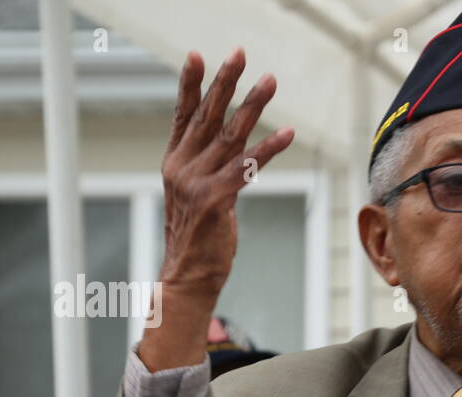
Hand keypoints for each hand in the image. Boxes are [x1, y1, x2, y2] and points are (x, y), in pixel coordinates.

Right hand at [141, 48, 293, 368]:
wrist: (188, 277)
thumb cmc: (199, 239)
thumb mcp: (199, 196)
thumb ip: (211, 168)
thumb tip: (233, 145)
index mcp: (174, 163)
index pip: (183, 116)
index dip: (190, 85)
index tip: (197, 55)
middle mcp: (181, 167)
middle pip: (207, 116)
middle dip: (226, 82)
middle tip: (240, 53)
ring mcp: (196, 182)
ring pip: (230, 135)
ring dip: (253, 105)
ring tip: (271, 81)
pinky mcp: (214, 200)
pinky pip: (247, 167)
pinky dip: (269, 149)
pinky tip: (287, 133)